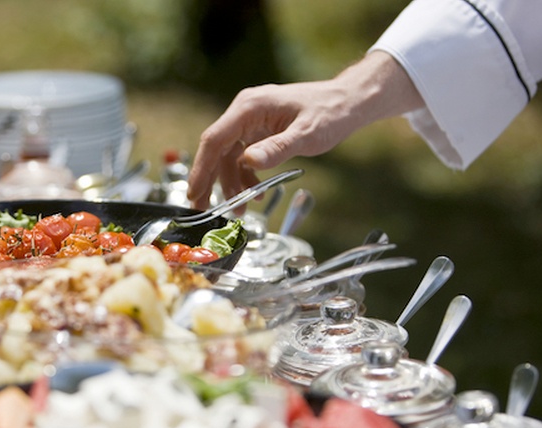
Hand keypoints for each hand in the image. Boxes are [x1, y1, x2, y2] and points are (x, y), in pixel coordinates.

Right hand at [187, 51, 422, 208]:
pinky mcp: (258, 131)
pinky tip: (255, 194)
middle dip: (210, 181)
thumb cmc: (330, 113)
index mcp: (249, 107)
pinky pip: (242, 157)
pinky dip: (245, 177)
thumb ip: (277, 149)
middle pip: (216, 150)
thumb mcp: (306, 135)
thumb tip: (248, 162)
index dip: (201, 168)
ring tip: (240, 210)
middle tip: (202, 209)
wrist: (348, 102)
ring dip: (231, 184)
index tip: (194, 193)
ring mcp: (250, 122)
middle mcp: (244, 112)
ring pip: (228, 157)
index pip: (215, 139)